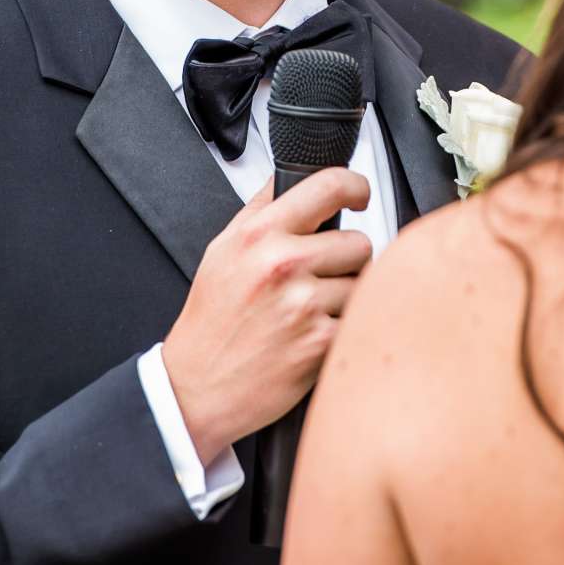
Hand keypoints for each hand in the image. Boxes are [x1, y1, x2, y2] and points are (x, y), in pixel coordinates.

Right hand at [161, 168, 373, 464]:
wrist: (198, 387)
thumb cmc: (211, 322)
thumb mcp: (222, 251)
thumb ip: (260, 211)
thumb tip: (289, 177)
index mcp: (258, 236)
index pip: (327, 186)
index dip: (354, 186)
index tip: (358, 195)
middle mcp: (282, 265)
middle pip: (358, 242)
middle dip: (347, 260)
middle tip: (321, 277)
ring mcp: (304, 304)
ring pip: (364, 284)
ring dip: (347, 297)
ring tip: (312, 311)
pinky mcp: (321, 342)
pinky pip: (359, 319)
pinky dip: (344, 329)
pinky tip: (314, 335)